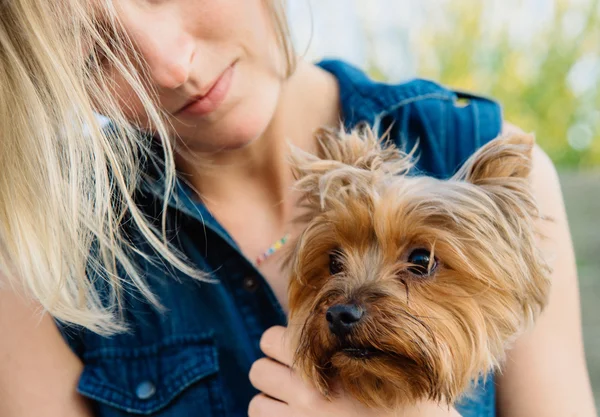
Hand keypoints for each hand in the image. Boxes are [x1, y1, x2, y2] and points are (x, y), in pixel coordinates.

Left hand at [248, 326, 461, 416]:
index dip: (280, 343)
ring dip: (270, 400)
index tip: (293, 351)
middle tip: (291, 377)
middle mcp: (306, 393)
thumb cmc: (401, 395)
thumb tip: (316, 323)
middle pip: (258, 369)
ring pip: (257, 402)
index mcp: (324, 364)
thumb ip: (343, 341)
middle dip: (271, 371)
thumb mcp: (375, 359)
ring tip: (291, 402)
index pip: (271, 339)